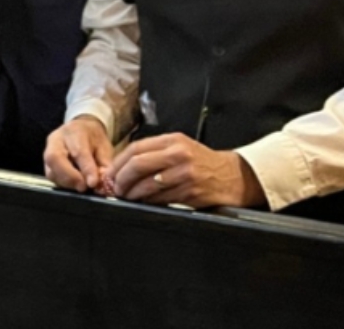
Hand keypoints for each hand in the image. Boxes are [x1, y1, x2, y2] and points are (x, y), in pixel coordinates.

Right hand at [44, 116, 114, 192]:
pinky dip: (63, 184)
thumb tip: (103, 182)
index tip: (93, 183)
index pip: (78, 151)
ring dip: (66, 182)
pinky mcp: (46, 163)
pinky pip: (51, 176)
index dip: (86, 169)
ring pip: (50, 170)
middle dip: (70, 176)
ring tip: (81, 186)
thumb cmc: (93, 139)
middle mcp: (57, 139)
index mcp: (75, 131)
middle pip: (55, 158)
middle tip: (83, 187)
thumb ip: (104, 164)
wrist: (81, 129)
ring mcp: (48, 150)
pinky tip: (74, 184)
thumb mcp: (104, 147)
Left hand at [109, 133, 265, 207]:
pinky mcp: (190, 192)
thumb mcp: (181, 147)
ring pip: (147, 184)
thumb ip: (155, 152)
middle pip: (137, 165)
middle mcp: (178, 154)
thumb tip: (124, 167)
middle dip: (120, 179)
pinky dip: (148, 202)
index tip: (110, 173)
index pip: (136, 149)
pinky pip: (161, 199)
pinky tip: (143, 202)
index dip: (118, 163)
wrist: (233, 176)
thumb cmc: (203, 162)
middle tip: (115, 188)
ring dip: (132, 194)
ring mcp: (185, 174)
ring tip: (126, 197)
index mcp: (173, 140)